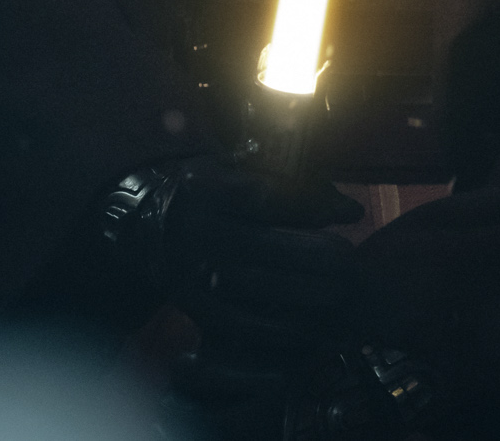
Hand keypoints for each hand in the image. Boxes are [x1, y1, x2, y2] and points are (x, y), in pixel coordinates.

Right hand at [102, 156, 360, 363]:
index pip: (266, 195)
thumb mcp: (233, 171)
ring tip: (339, 290)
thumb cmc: (209, 196)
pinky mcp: (195, 307)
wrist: (148, 230)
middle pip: (268, 244)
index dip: (314, 205)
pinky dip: (283, 328)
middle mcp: (194, 229)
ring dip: (308, 293)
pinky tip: (312, 325)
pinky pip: (246, 325)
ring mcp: (192, 272)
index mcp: (203, 188)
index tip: (351, 214)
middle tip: (349, 258)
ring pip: (261, 288)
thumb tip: (347, 208)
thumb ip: (285, 180)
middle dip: (318, 254)